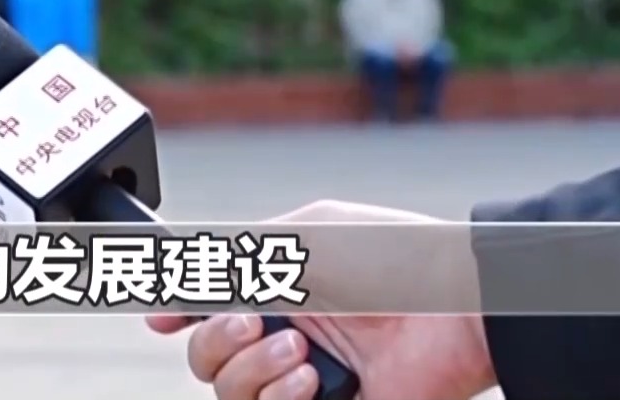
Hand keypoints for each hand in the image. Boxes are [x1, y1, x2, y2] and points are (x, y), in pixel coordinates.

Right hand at [145, 200, 497, 399]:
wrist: (457, 308)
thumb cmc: (390, 258)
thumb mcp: (303, 237)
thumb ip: (238, 258)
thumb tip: (179, 280)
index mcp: (278, 288)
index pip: (208, 309)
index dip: (177, 314)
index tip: (163, 317)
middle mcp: (285, 335)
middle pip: (204, 358)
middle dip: (216, 341)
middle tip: (253, 324)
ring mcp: (304, 379)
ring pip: (228, 392)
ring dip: (252, 372)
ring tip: (300, 353)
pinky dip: (276, 399)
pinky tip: (310, 380)